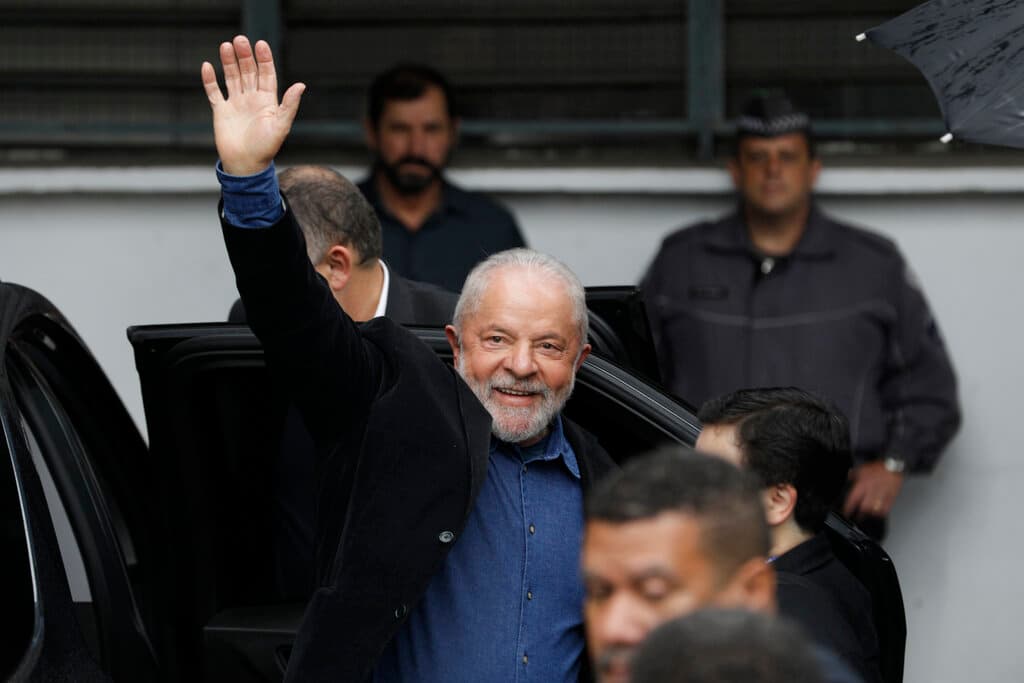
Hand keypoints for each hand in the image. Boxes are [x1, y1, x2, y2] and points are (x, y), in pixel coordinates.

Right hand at [201, 35, 305, 175]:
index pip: (266, 74)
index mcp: (267, 101)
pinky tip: (207, 66)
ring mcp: (236, 104)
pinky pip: (214, 92)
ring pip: (232, 77)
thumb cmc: (266, 148)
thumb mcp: (281, 125)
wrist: (246, 165)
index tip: (260, 44)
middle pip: (248, 72)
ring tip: (226, 46)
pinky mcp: (221, 112)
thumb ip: (289, 105)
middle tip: (240, 40)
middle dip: (245, 55)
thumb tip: (301, 85)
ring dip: (229, 62)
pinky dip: (210, 80)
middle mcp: (252, 99)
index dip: (264, 59)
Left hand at [842, 461, 903, 518]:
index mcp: (863, 485)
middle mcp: (871, 491)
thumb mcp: (862, 468)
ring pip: (875, 508)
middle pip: (864, 507)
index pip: (853, 499)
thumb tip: (849, 476)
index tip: (846, 512)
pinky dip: (882, 512)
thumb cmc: (878, 467)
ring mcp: (881, 495)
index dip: (848, 507)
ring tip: (867, 516)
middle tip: (857, 517)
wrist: (893, 466)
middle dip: (860, 513)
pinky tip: (879, 513)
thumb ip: (854, 473)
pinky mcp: (890, 497)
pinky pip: (886, 507)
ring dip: (870, 513)